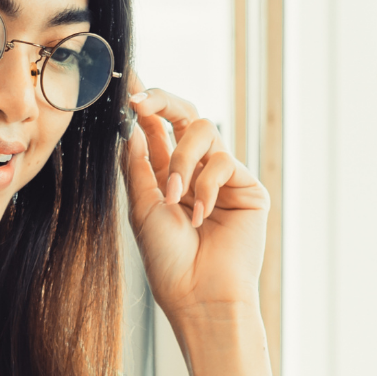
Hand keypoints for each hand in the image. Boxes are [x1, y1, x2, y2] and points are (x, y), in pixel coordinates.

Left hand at [120, 77, 268, 322]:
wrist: (200, 295)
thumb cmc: (168, 261)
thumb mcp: (142, 208)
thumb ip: (138, 164)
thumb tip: (134, 124)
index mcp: (166, 176)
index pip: (157, 128)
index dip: (146, 103)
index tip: (129, 80)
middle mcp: (195, 171)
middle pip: (184, 116)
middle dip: (163, 101)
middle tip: (141, 101)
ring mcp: (223, 178)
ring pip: (203, 131)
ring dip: (182, 162)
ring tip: (174, 198)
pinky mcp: (247, 187)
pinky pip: (223, 162)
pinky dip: (206, 186)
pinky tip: (201, 215)